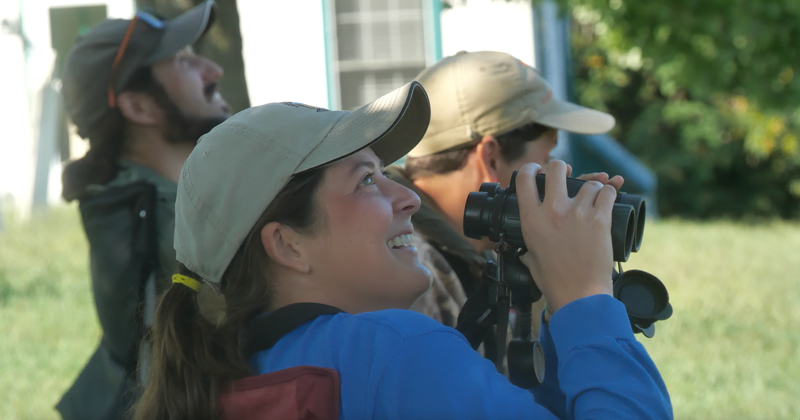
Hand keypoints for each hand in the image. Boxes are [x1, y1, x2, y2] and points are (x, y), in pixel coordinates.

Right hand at [516, 161, 615, 315]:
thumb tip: (524, 246)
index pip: (524, 178)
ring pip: (588, 183)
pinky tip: (608, 200)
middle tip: (567, 174)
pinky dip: (609, 195)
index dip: (531, 169)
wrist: (579, 295)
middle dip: (562, 168)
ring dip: (592, 188)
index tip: (538, 170)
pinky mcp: (599, 219)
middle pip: (556, 168)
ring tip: (592, 200)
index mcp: (531, 219)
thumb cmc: (554, 280)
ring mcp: (577, 213)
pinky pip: (607, 193)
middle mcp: (552, 211)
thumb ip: (528, 244)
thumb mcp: (530, 257)